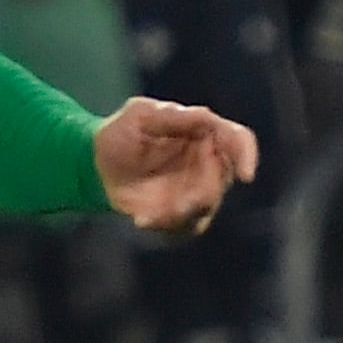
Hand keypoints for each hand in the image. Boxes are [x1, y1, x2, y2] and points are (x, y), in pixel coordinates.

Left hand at [93, 95, 256, 236]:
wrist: (95, 166)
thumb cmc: (120, 133)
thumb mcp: (140, 115)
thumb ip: (173, 116)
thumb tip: (208, 118)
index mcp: (204, 132)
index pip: (238, 140)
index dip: (247, 155)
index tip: (245, 175)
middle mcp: (207, 162)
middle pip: (221, 180)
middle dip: (202, 194)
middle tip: (176, 205)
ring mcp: (196, 190)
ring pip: (204, 208)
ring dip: (179, 214)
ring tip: (145, 215)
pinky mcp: (182, 215)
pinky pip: (184, 227)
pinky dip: (164, 225)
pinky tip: (140, 219)